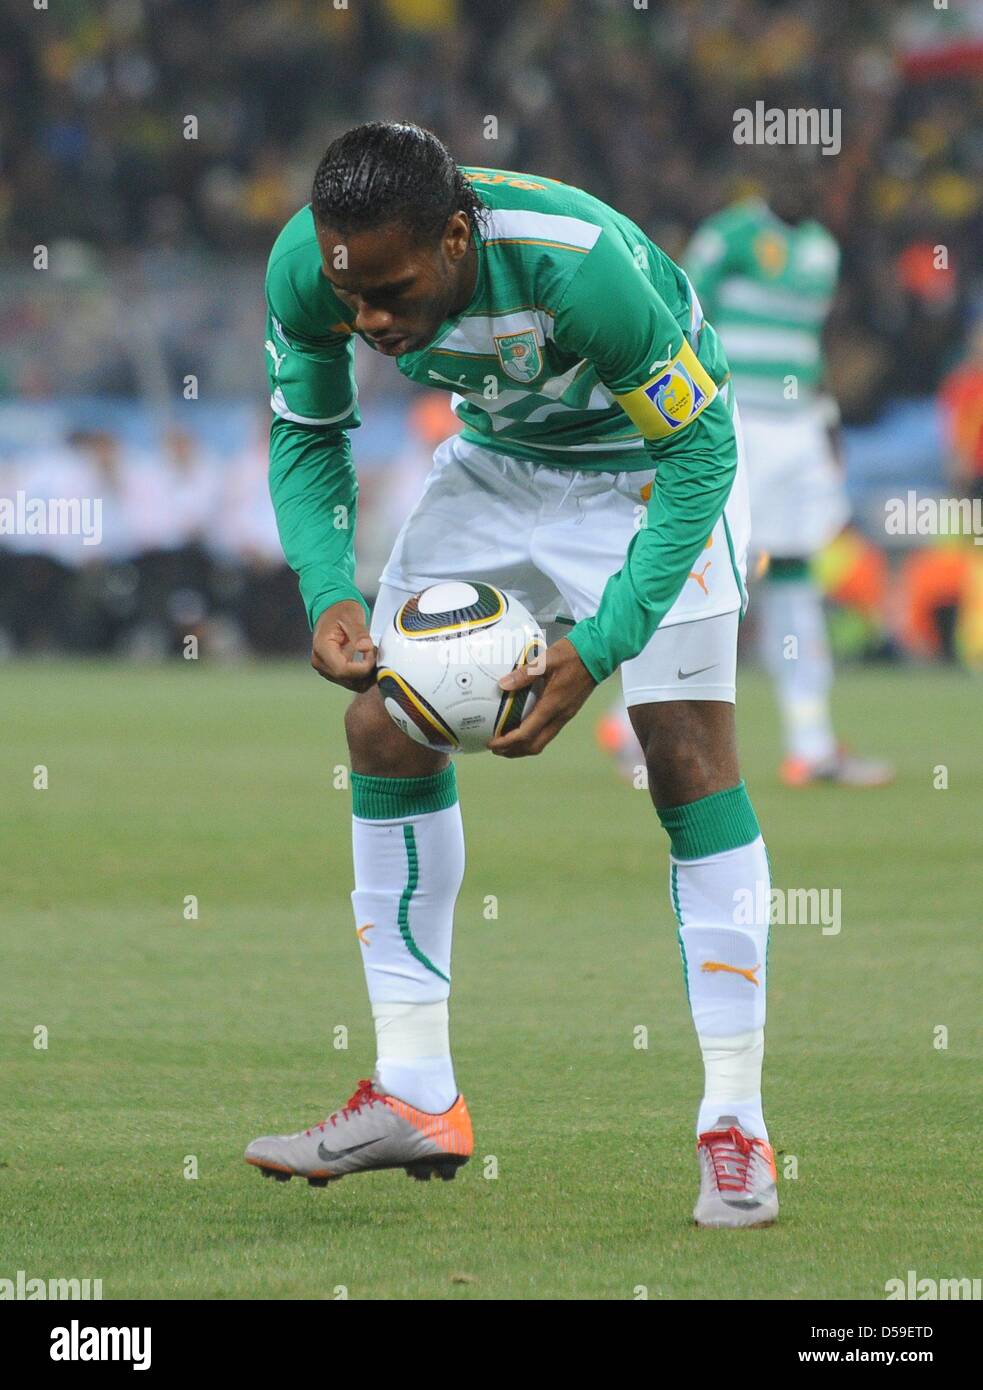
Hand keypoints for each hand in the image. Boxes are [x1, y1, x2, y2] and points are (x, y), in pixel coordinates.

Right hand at [311, 599, 375, 691]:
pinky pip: (352, 681)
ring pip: (352, 684)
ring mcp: (326, 669)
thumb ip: (359, 632)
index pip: (343, 670)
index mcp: (322, 648)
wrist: (332, 611)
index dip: (362, 667)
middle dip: (367, 671)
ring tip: (371, 654)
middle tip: (375, 652)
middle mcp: (320, 662)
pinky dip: (364, 674)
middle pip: (348, 680)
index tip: (372, 652)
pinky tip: (368, 659)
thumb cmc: (340, 611)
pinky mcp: (334, 672)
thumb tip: (365, 647)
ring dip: (367, 674)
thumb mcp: (351, 616)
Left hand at [488, 636, 595, 757]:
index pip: (527, 733)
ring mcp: (565, 715)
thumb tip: (503, 685)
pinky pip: (548, 733)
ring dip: (523, 747)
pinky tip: (523, 730)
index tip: (492, 743)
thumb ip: (524, 674)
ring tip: (506, 744)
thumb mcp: (546, 660)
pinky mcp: (567, 712)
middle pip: (534, 745)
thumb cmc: (572, 656)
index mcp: (552, 705)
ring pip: (542, 741)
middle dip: (513, 751)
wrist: (597, 655)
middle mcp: (559, 715)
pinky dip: (532, 737)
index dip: (508, 742)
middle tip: (495, 748)